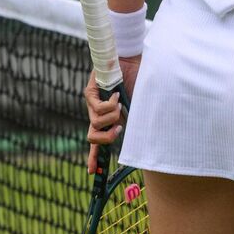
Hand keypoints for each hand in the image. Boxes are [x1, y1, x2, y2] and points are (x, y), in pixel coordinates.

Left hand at [83, 55, 140, 172]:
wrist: (135, 61)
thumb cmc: (141, 82)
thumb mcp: (141, 109)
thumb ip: (139, 123)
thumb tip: (144, 141)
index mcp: (109, 119)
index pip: (98, 142)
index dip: (94, 158)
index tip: (93, 173)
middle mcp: (99, 113)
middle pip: (92, 137)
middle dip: (105, 139)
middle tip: (119, 129)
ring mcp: (92, 104)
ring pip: (95, 124)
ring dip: (111, 118)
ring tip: (119, 103)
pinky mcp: (90, 92)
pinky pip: (97, 110)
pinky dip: (109, 105)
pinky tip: (115, 95)